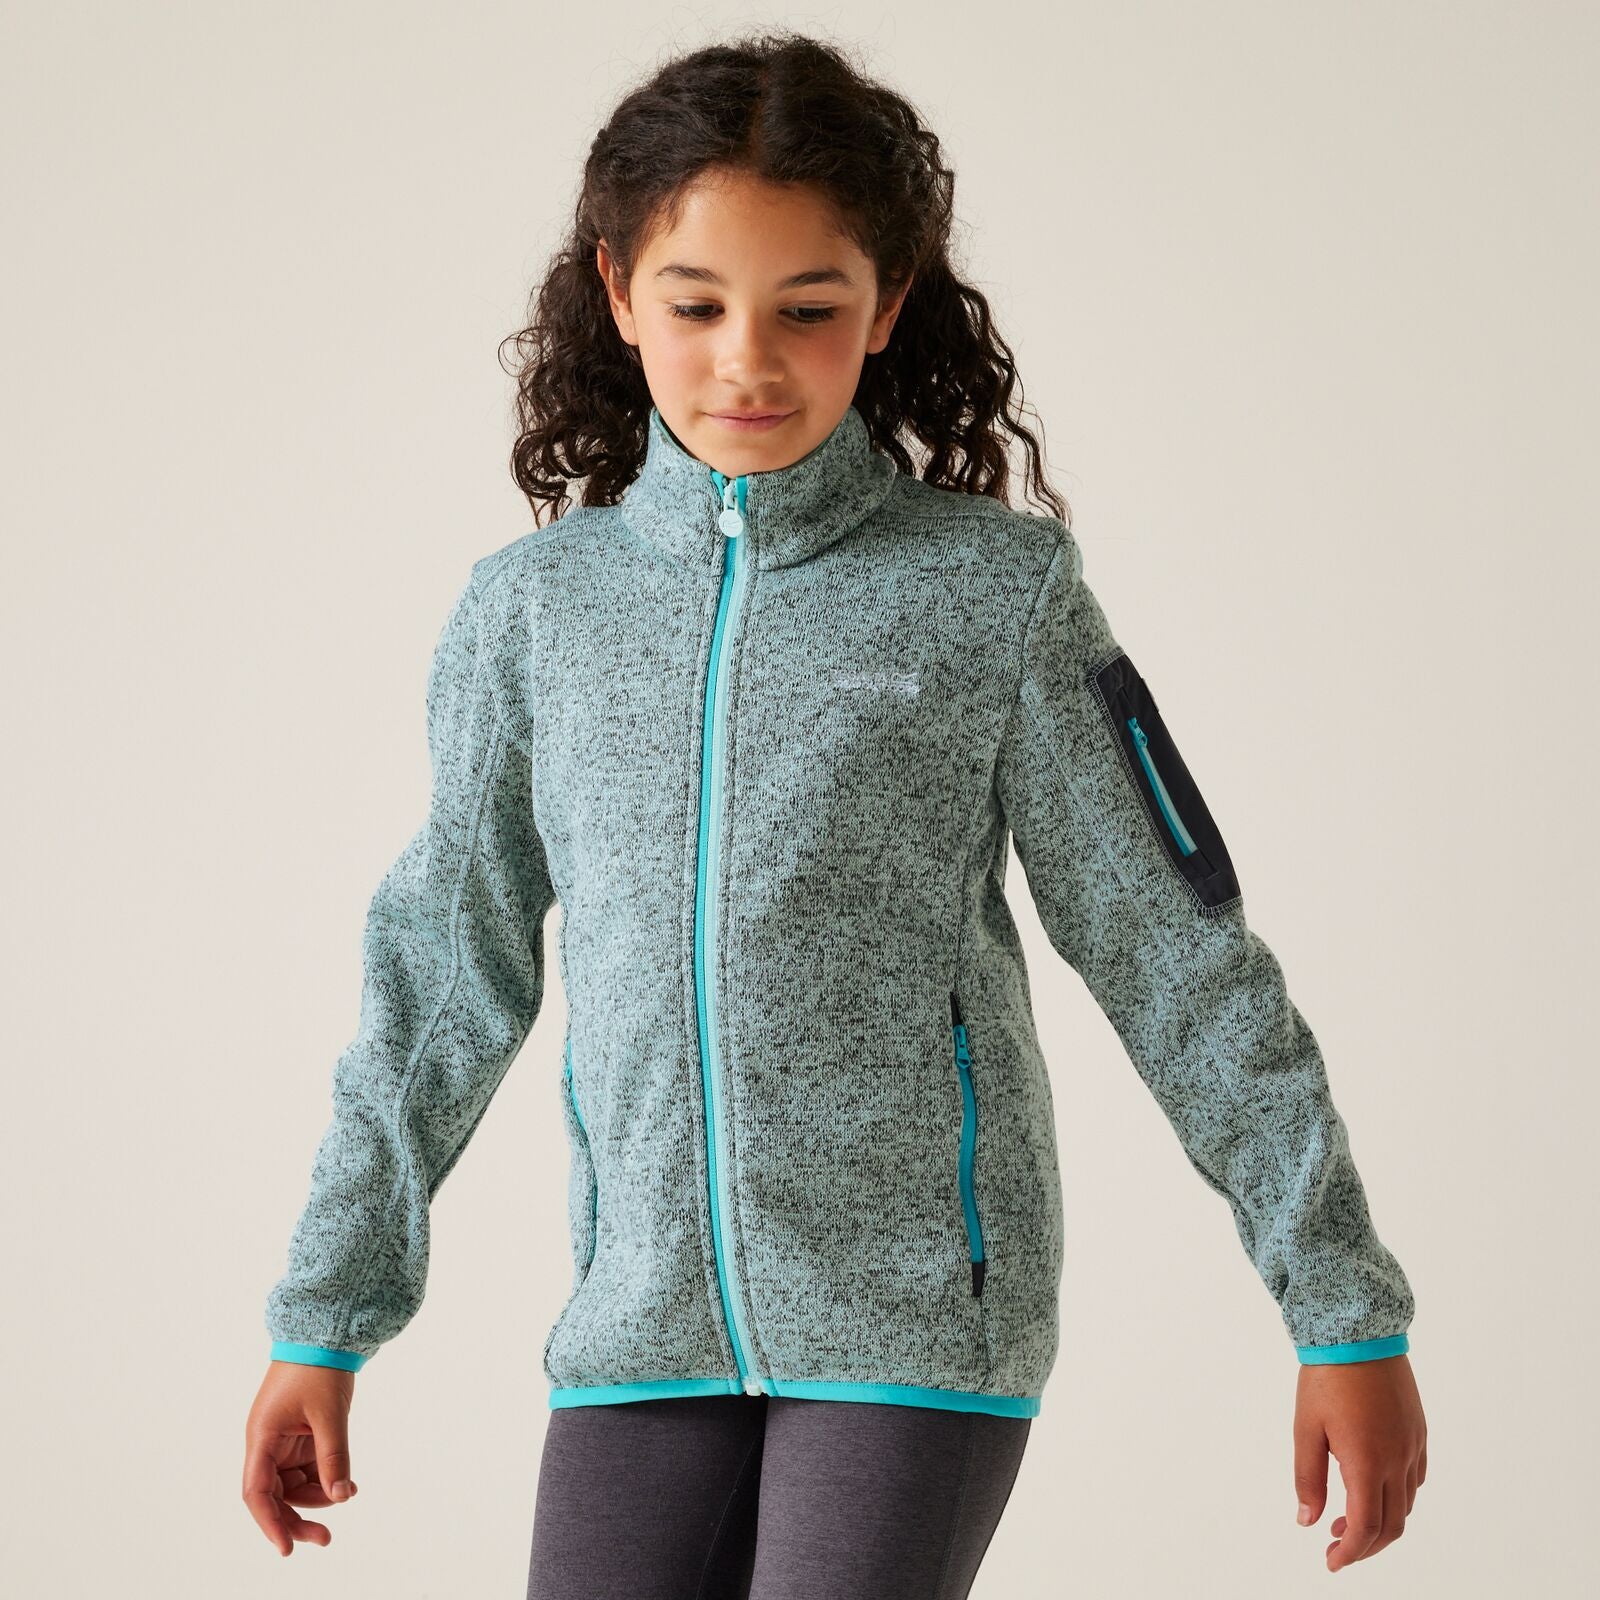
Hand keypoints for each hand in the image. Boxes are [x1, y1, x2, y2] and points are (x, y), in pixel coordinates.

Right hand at [242, 1361, 359, 1555]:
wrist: (326, 1332)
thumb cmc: (320, 1367)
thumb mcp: (330, 1414)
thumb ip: (334, 1457)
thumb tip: (340, 1496)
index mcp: (262, 1437)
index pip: (257, 1492)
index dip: (270, 1523)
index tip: (288, 1548)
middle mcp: (267, 1443)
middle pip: (275, 1495)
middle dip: (297, 1518)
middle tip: (325, 1539)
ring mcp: (284, 1440)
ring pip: (293, 1485)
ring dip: (317, 1497)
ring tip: (347, 1495)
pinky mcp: (301, 1435)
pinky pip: (308, 1468)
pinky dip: (325, 1479)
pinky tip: (347, 1485)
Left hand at [1293, 1353, 1426, 1570]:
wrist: (1358, 1330)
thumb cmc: (1326, 1376)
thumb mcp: (1306, 1428)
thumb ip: (1308, 1478)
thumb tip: (1307, 1521)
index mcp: (1368, 1462)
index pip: (1366, 1528)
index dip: (1349, 1552)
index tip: (1331, 1562)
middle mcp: (1398, 1459)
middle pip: (1392, 1525)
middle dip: (1366, 1545)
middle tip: (1337, 1546)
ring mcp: (1413, 1445)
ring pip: (1407, 1503)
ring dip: (1382, 1522)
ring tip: (1348, 1519)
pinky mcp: (1419, 1430)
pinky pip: (1416, 1478)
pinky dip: (1397, 1496)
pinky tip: (1373, 1488)